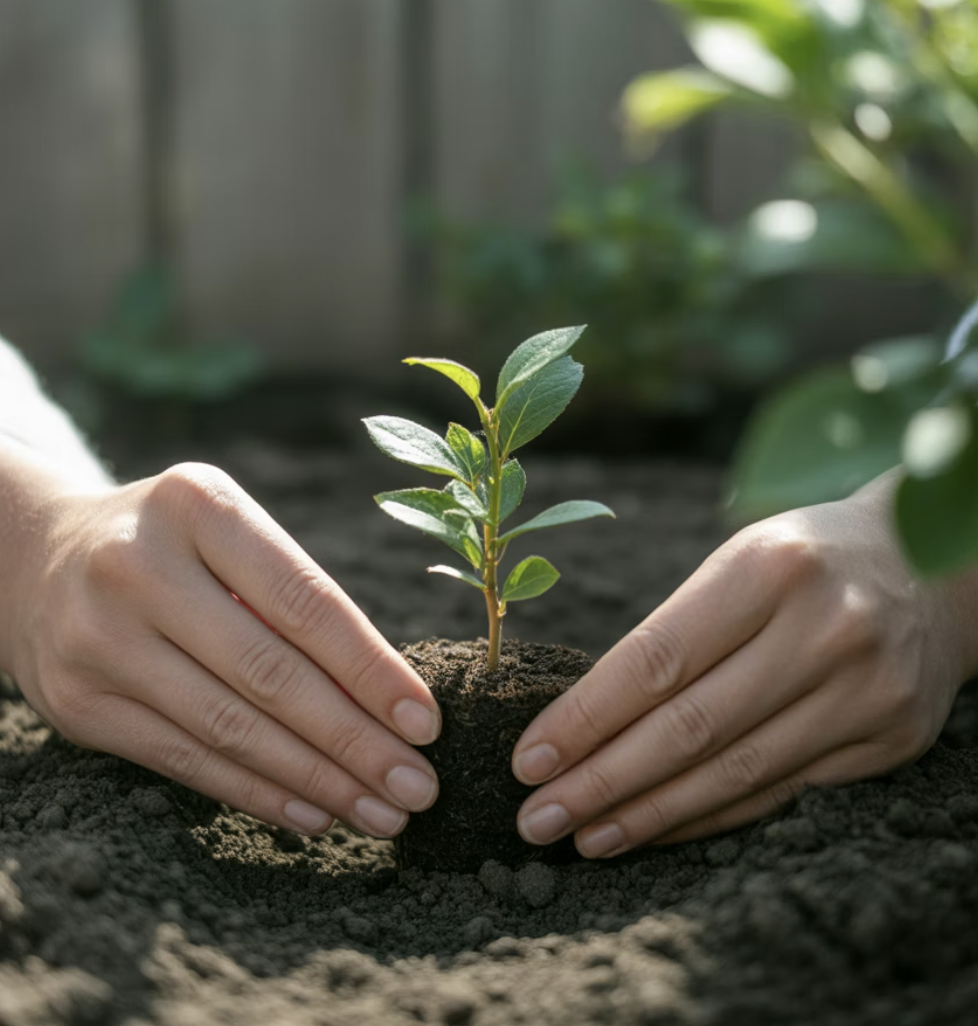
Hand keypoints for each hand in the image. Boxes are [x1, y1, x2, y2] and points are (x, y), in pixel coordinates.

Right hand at [1, 457, 440, 837]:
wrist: (38, 559)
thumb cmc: (175, 544)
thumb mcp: (230, 533)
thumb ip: (294, 598)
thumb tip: (387, 700)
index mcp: (199, 506)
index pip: (306, 601)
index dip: (371, 669)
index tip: (425, 723)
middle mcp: (140, 567)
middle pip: (271, 675)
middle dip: (356, 742)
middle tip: (418, 787)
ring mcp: (100, 640)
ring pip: (231, 730)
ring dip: (318, 782)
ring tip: (382, 814)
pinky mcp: (78, 706)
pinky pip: (186, 762)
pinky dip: (259, 794)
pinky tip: (314, 814)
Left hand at [512, 471, 977, 857]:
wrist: (930, 571)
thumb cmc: (803, 562)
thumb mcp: (737, 563)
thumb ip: (673, 635)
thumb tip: (584, 723)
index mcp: (769, 569)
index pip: (656, 660)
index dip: (586, 719)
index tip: (528, 761)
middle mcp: (825, 630)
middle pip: (689, 727)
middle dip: (601, 781)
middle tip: (537, 819)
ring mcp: (866, 691)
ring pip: (733, 772)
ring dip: (648, 815)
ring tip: (585, 837)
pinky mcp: (891, 740)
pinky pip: (779, 792)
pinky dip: (708, 818)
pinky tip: (656, 831)